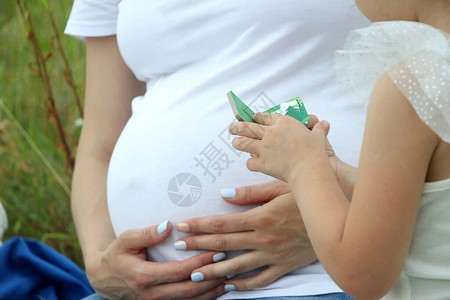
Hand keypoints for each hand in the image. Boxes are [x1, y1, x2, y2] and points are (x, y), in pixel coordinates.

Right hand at [85, 222, 225, 298]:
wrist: (104, 279)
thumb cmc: (116, 255)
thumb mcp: (126, 239)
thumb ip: (147, 233)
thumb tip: (169, 225)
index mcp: (143, 277)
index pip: (179, 272)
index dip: (200, 262)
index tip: (217, 251)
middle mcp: (152, 295)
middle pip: (189, 290)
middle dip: (212, 278)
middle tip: (230, 265)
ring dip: (212, 291)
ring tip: (231, 279)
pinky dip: (204, 298)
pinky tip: (217, 289)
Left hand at [174, 181, 316, 290]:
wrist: (336, 218)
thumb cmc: (306, 199)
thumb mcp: (280, 188)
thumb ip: (251, 192)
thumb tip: (225, 194)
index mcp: (260, 217)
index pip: (222, 223)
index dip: (200, 225)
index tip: (182, 226)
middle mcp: (263, 239)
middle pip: (224, 245)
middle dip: (198, 246)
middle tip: (179, 247)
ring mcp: (273, 256)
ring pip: (238, 267)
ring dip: (214, 271)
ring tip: (195, 274)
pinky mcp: (284, 267)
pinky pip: (260, 280)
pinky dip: (244, 285)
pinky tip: (229, 287)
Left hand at [230, 113, 329, 181]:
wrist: (310, 168)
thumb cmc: (315, 152)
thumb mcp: (318, 137)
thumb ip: (319, 129)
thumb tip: (324, 124)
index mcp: (283, 123)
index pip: (263, 117)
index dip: (255, 118)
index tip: (252, 118)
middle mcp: (271, 133)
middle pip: (246, 126)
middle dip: (236, 126)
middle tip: (232, 127)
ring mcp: (265, 148)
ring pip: (242, 142)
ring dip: (238, 142)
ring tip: (236, 143)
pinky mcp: (262, 162)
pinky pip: (250, 163)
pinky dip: (251, 164)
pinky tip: (253, 164)